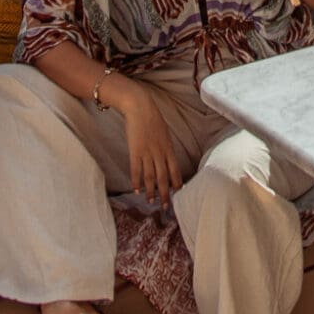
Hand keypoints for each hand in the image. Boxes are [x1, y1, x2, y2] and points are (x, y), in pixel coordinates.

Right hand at [106, 80, 180, 208]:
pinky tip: (136, 190)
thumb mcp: (164, 133)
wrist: (140, 107)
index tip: (179, 193)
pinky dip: (136, 181)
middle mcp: (160, 152)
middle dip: (165, 193)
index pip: (175, 170)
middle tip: (166, 206)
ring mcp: (147, 152)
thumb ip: (166, 147)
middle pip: (164, 177)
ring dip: (151, 191)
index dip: (177, 183)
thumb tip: (167, 160)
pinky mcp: (135, 151)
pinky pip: (136, 170)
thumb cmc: (152, 119)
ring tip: (150, 202)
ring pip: (150, 176)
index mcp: (169, 148)